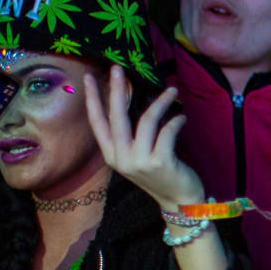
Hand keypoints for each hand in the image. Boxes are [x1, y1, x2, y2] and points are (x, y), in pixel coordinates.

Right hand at [82, 68, 200, 209]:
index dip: (92, 100)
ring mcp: (139, 161)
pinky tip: (183, 118)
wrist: (179, 201)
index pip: (97, 123)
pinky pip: (167, 131)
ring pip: (146, 120)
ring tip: (173, 91)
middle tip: (119, 68)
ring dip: (161, 102)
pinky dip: (177, 121)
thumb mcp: (139, 156)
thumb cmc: (161, 174)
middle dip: (117, 89)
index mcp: (112, 155)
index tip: (87, 78)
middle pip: (116, 117)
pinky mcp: (159, 162)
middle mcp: (121, 158)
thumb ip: (133, 136)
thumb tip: (138, 102)